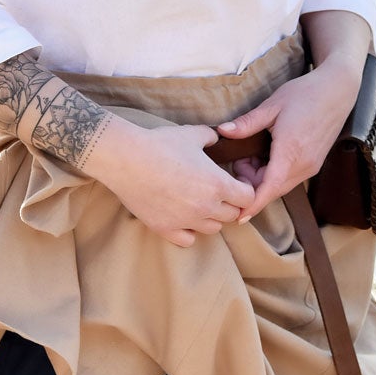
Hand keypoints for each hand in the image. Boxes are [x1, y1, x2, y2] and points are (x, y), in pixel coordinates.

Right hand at [83, 116, 253, 247]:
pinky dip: (189, 231)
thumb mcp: (191, 134)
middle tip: (217, 193)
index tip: (236, 184)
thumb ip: (210, 137)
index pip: (248, 198)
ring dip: (210, 218)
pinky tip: (182, 218)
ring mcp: (186, 221)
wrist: (127, 159)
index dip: (244, 190)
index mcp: (217, 184)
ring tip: (199, 205)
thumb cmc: (160, 144)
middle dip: (229, 204)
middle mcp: (206, 207)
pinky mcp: (166, 229)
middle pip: (232, 215)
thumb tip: (217, 138)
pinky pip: (188, 240)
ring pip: (212, 229)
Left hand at [215, 56, 362, 222]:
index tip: (239, 217)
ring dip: (262, 178)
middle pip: (272, 189)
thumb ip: (247, 123)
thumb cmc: (305, 94)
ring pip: (280, 185)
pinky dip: (274, 173)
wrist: (338, 90)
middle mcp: (303, 165)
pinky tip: (266, 154)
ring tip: (251, 154)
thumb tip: (222, 132)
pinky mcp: (314, 163)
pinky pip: (290, 178)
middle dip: (251, 184)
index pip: (269, 188)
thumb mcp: (272, 106)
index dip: (253, 204)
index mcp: (291, 151)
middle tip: (238, 160)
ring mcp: (311, 166)